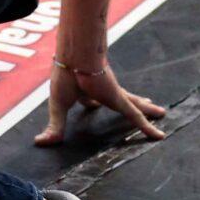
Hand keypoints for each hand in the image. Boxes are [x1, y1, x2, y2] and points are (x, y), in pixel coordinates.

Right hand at [35, 52, 166, 145]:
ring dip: (146, 109)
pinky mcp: (120, 99)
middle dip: (131, 102)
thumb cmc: (65, 76)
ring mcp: (114, 95)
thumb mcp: (58, 106)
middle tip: (144, 103)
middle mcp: (102, 90)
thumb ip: (54, 126)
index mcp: (84, 90)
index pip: (89, 99)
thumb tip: (39, 142)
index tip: (90, 105)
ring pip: (134, 106)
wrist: (77, 57)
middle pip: (120, 99)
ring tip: (161, 112)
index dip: (90, 103)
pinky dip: (148, 127)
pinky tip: (160, 136)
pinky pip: (137, 117)